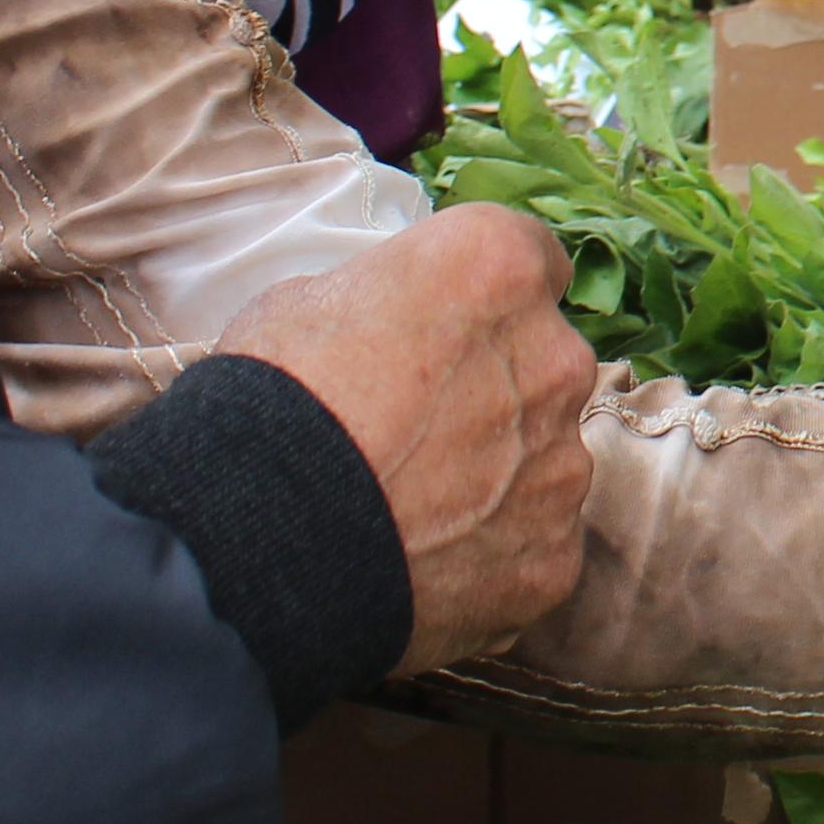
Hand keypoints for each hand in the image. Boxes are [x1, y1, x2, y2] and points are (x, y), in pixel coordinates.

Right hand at [216, 204, 604, 673]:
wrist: (260, 538)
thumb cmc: (272, 400)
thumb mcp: (307, 300)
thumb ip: (387, 302)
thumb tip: (392, 325)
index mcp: (498, 270)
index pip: (531, 261)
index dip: (487, 297)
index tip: (454, 327)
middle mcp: (555, 359)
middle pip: (544, 365)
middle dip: (498, 388)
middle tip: (419, 427)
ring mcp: (562, 464)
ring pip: (545, 459)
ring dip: (499, 473)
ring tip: (414, 507)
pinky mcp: (553, 555)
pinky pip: (535, 544)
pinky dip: (492, 552)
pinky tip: (426, 561)